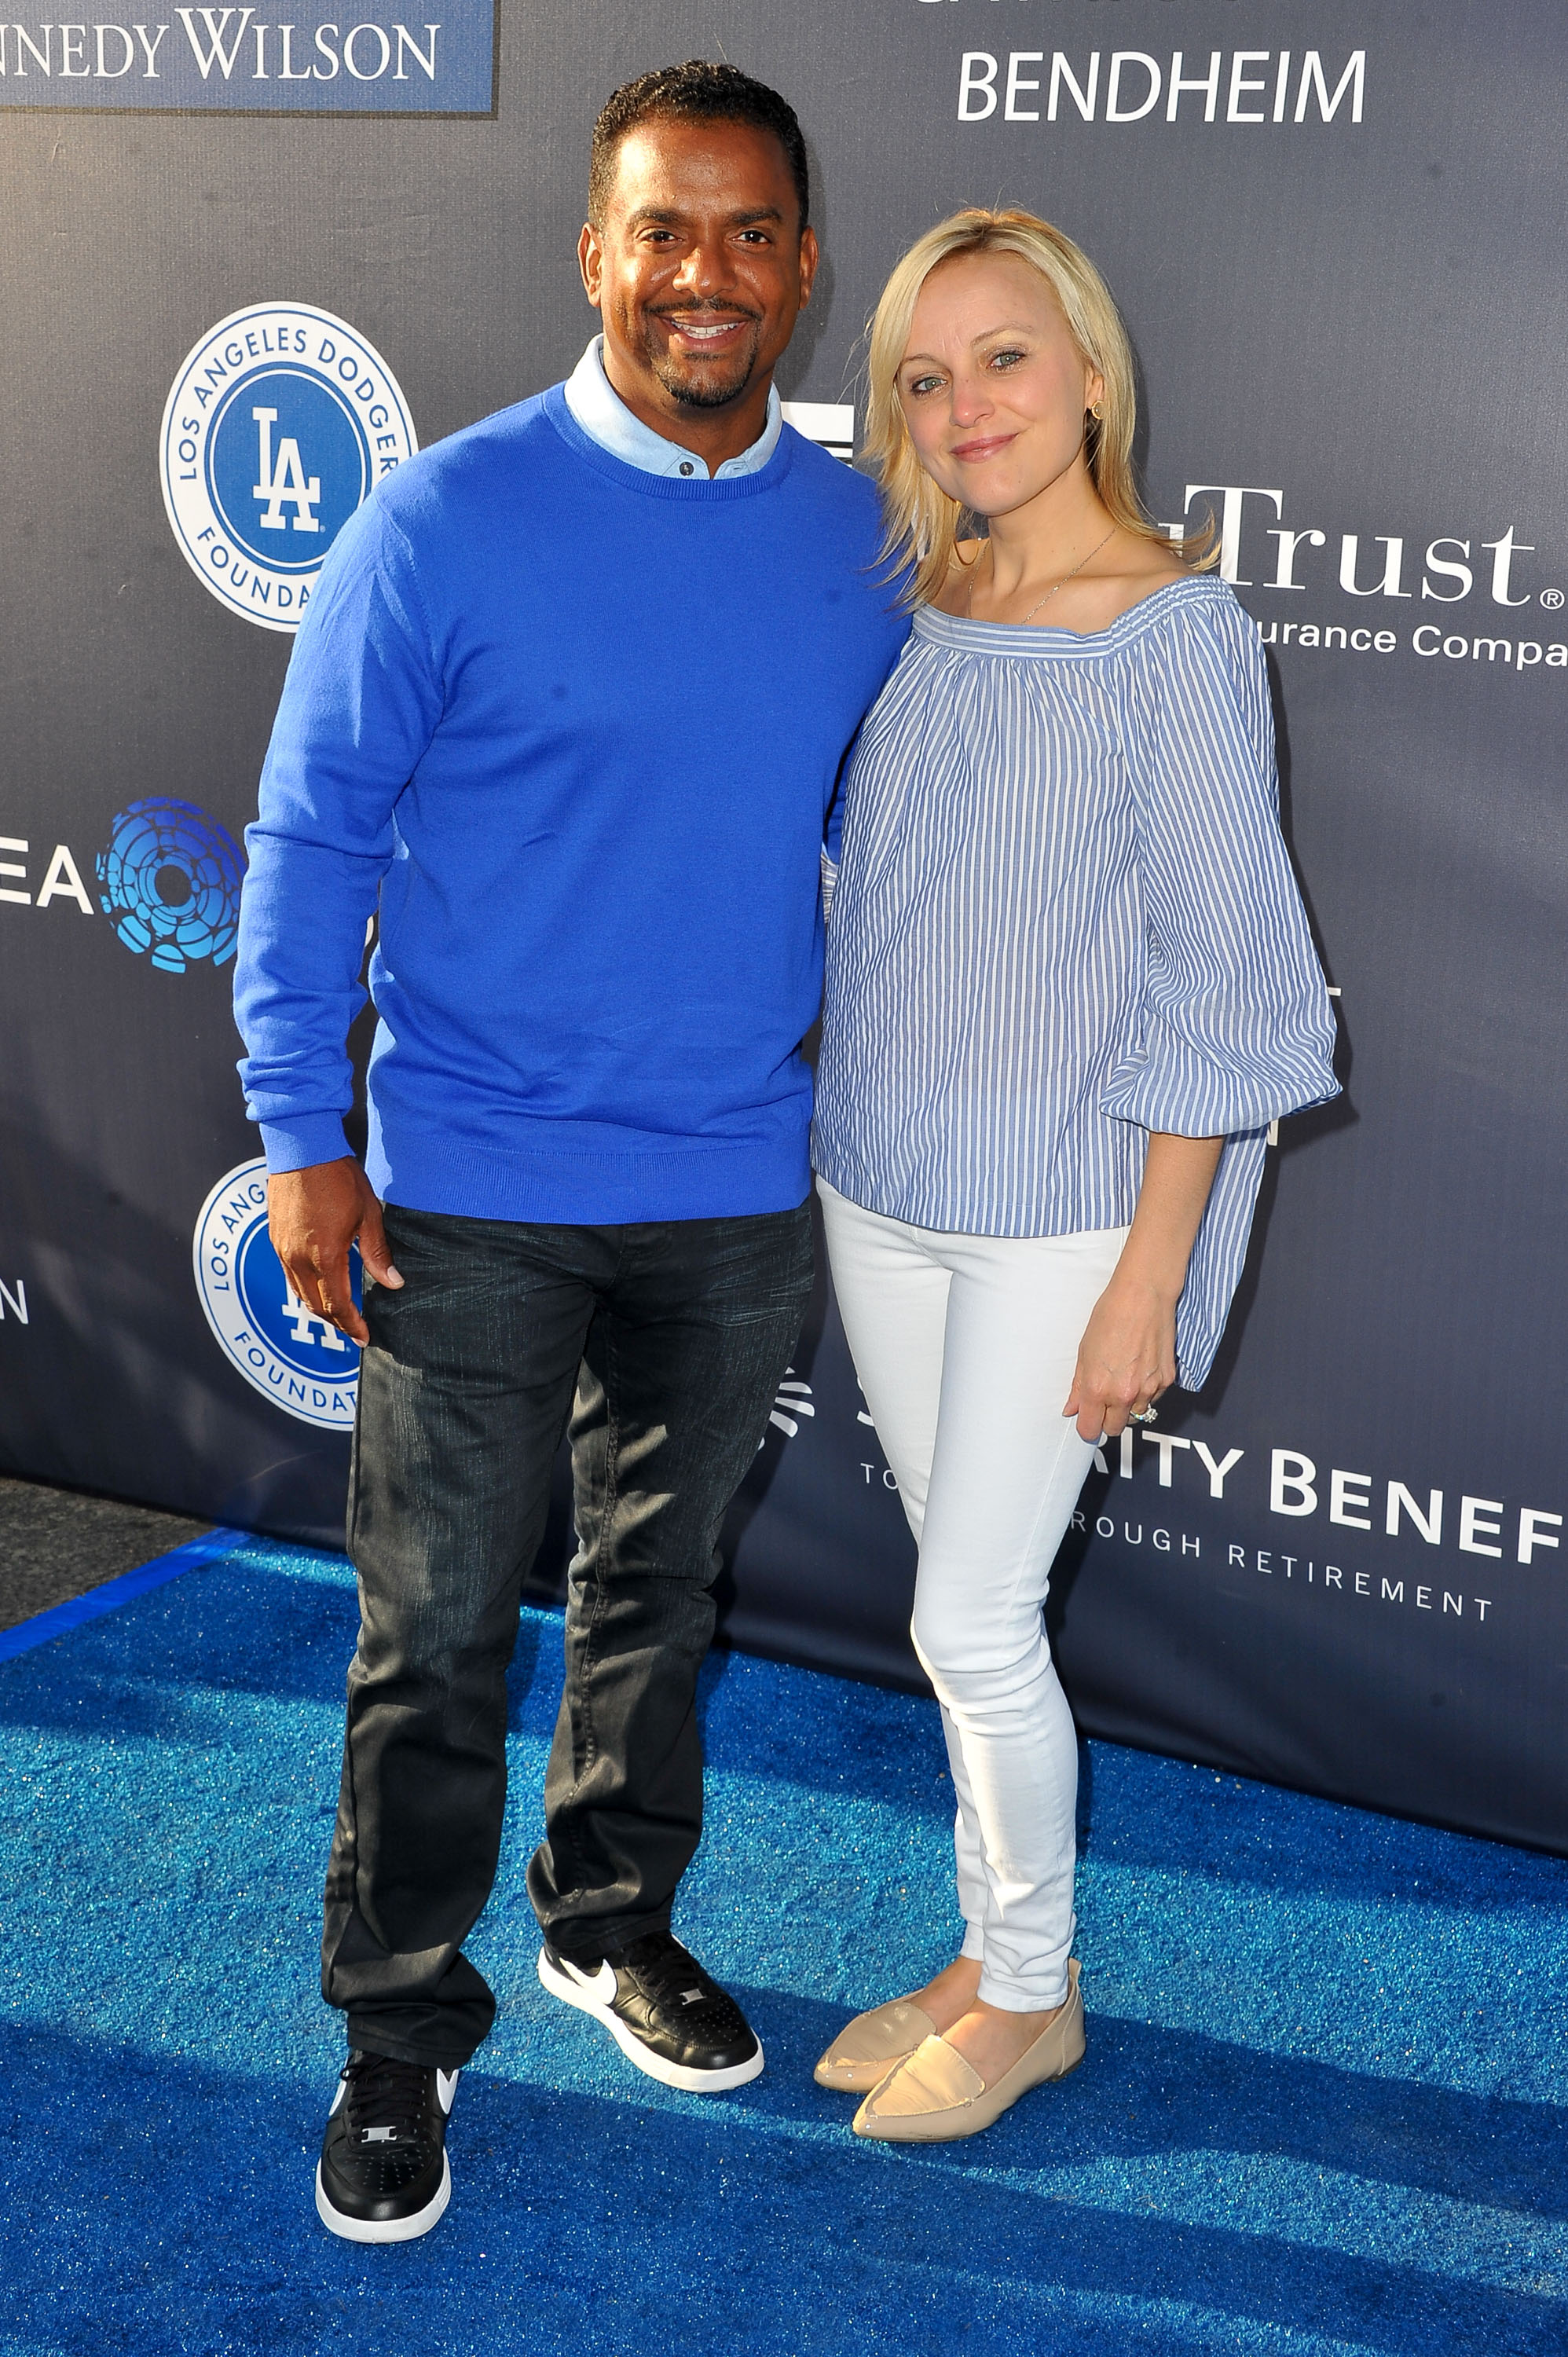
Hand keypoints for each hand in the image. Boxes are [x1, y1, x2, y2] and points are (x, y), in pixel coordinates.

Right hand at [266, 1158, 400, 1348]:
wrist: (302, 1148)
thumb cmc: (338, 1178)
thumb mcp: (368, 1216)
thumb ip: (377, 1254)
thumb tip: (393, 1282)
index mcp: (324, 1257)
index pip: (337, 1306)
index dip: (352, 1326)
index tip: (364, 1337)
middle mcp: (297, 1259)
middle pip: (315, 1305)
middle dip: (336, 1323)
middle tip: (354, 1331)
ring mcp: (282, 1249)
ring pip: (299, 1292)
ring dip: (318, 1307)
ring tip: (339, 1315)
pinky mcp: (275, 1238)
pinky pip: (289, 1275)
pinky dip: (305, 1288)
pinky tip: (319, 1286)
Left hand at [1062, 1272, 1175, 1443]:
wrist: (1143, 1296)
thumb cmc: (1111, 1316)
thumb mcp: (1084, 1352)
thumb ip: (1078, 1386)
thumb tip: (1072, 1408)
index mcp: (1098, 1388)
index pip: (1091, 1430)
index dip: (1087, 1428)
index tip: (1086, 1422)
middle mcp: (1124, 1394)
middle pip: (1115, 1429)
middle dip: (1107, 1420)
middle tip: (1104, 1402)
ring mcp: (1148, 1389)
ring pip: (1136, 1416)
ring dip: (1128, 1407)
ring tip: (1123, 1380)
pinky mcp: (1166, 1380)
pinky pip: (1153, 1399)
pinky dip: (1146, 1392)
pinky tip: (1139, 1370)